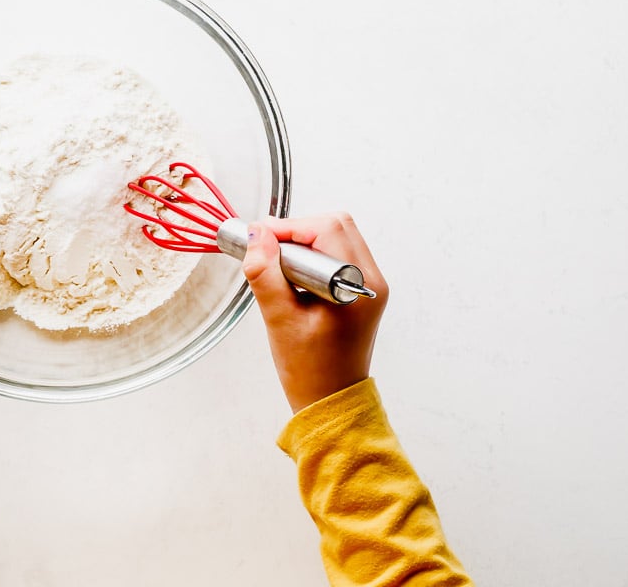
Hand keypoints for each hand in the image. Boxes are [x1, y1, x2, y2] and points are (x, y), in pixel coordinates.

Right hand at [243, 213, 389, 413]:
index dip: (288, 227)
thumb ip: (266, 274)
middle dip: (296, 231)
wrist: (330, 401)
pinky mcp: (358, 290)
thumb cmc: (309, 370)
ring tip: (275, 267)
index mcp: (357, 287)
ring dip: (302, 243)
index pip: (326, 229)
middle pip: (335, 225)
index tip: (257, 239)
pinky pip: (334, 254)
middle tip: (265, 250)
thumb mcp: (279, 320)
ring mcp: (368, 284)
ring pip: (334, 236)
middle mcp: (371, 280)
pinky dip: (309, 256)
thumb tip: (256, 236)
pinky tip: (290, 276)